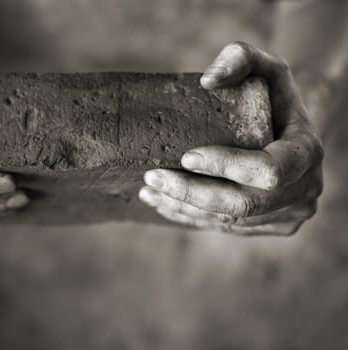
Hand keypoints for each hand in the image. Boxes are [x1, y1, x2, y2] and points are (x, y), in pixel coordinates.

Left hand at [139, 42, 322, 235]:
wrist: (289, 129)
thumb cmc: (273, 96)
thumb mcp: (264, 66)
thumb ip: (240, 58)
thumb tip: (207, 81)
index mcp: (306, 152)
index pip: (267, 170)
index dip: (225, 167)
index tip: (186, 156)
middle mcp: (303, 190)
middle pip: (242, 204)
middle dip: (191, 193)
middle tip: (152, 178)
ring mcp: (288, 214)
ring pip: (229, 220)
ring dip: (184, 208)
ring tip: (149, 192)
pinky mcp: (270, 225)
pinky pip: (227, 227)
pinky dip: (192, 217)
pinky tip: (164, 204)